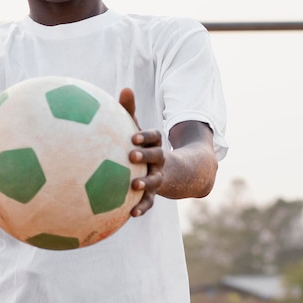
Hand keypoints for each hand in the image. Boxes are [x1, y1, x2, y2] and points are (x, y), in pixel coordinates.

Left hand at [119, 88, 164, 216]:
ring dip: (146, 183)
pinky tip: (130, 214)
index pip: (153, 137)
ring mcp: (159, 177)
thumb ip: (130, 111)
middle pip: (156, 156)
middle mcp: (159, 160)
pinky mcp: (154, 193)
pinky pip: (148, 201)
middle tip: (132, 155)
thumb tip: (125, 88)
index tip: (133, 136)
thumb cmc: (147, 146)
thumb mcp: (140, 130)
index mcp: (155, 144)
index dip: (144, 136)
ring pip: (154, 180)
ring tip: (135, 185)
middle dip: (146, 154)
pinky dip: (141, 207)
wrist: (178, 172)